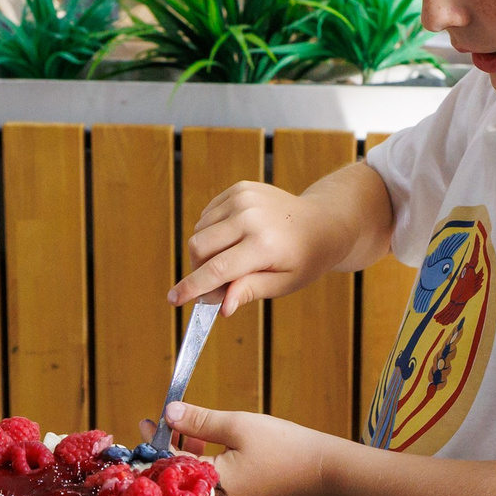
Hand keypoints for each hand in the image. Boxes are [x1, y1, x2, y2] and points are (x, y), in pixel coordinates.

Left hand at [164, 402, 331, 495]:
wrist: (327, 474)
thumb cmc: (285, 448)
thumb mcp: (238, 426)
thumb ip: (199, 421)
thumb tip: (168, 413)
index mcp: (211, 489)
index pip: (168, 466)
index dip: (155, 442)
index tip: (146, 422)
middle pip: (178, 480)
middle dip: (169, 450)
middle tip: (165, 423)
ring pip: (196, 485)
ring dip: (189, 458)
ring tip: (191, 430)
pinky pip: (214, 490)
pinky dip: (206, 469)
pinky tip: (211, 448)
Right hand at [171, 180, 331, 314]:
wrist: (322, 222)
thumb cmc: (304, 258)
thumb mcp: (284, 283)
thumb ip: (251, 291)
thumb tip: (223, 307)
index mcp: (263, 244)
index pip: (217, 269)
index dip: (192, 287)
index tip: (174, 299)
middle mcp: (250, 217)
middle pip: (199, 247)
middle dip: (198, 269)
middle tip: (216, 285)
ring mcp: (243, 198)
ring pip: (200, 231)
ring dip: (206, 252)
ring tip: (232, 260)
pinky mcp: (239, 189)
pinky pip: (208, 215)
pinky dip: (212, 232)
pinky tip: (234, 239)